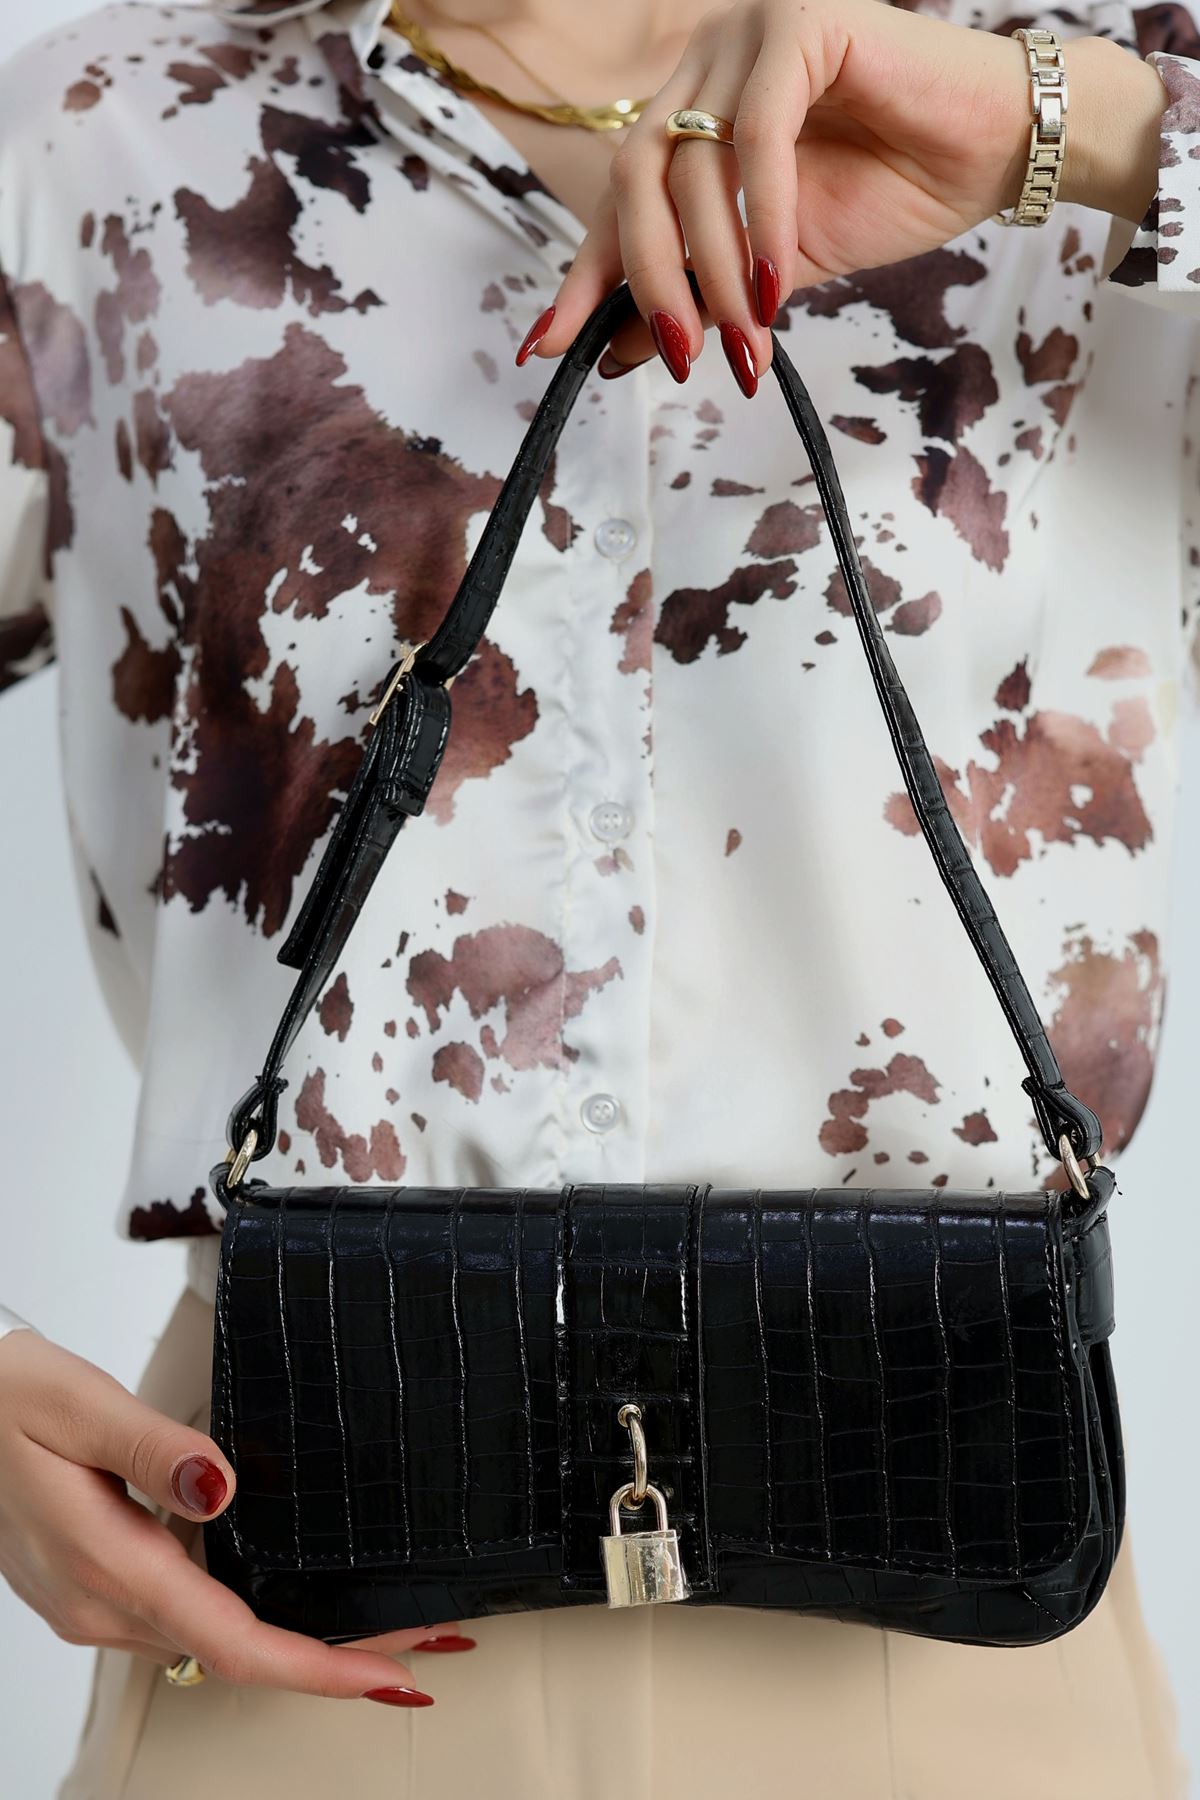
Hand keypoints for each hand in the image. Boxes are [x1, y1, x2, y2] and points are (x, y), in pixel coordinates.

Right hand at [0, 1329, 469, 1702]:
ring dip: (292, 1642)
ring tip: (375, 1622)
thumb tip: (220, 1487)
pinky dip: (246, 1621)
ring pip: (209, 1640)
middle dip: (330, 1657)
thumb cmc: (3, 1398)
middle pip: (236, 1651)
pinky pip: (181, 1620)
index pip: (232, 1641)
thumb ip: (153, 1448)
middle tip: (419, 1642)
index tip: (391, 1671)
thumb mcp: (79, 1405)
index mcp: (107, 1563)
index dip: (319, 1668)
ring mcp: (91, 1604)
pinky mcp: (89, 1588)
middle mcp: (100, 1604)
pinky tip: (288, 1597)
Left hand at [517, 1, 1162, 392]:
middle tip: (679, 357)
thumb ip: (700, 299)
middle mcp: (705, 64)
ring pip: (691, 166)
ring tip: (744, 340)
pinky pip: (758, 137)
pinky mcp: (802, 23)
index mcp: (691, 113)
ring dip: (712, 268)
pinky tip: (773, 284)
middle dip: (649, 281)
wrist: (994, 152)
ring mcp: (748, 34)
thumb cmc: (892, 193)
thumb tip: (617, 357)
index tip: (548, 348)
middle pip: (637, 180)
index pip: (618, 200)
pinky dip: (760, 219)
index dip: (584, 275)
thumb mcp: (772, 270)